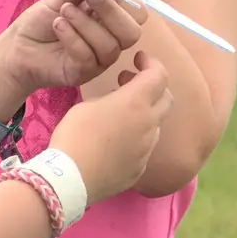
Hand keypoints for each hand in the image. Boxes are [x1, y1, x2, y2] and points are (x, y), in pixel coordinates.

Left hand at [0, 0, 146, 98]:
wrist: (17, 47)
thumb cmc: (41, 23)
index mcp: (109, 17)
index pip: (136, 11)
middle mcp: (109, 39)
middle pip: (132, 32)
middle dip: (112, 12)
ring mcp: (98, 59)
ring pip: (111, 46)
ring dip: (86, 25)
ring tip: (63, 13)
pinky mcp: (83, 73)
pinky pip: (89, 57)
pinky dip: (73, 38)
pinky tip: (58, 26)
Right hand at [47, 53, 171, 202]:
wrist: (71, 178)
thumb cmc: (75, 134)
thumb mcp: (88, 105)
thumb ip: (111, 98)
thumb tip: (119, 100)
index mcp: (137, 102)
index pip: (158, 75)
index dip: (151, 63)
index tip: (138, 59)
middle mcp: (149, 124)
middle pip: (165, 98)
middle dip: (152, 86)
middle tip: (128, 83)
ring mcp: (147, 148)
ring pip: (155, 124)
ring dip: (143, 113)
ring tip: (118, 114)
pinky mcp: (140, 168)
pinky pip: (144, 147)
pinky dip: (136, 137)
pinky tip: (114, 142)